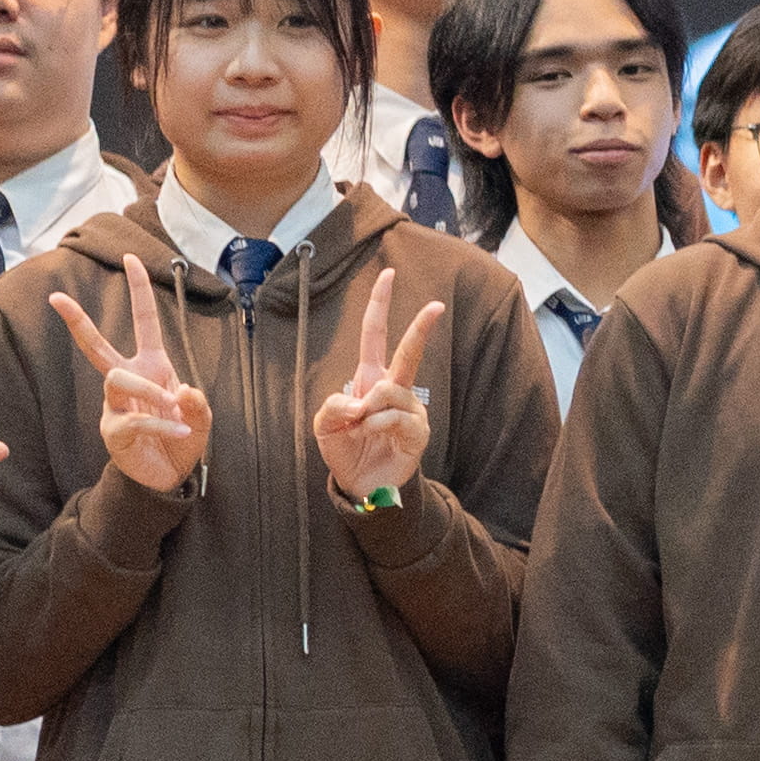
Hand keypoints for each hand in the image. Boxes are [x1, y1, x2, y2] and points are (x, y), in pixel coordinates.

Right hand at [51, 256, 212, 492]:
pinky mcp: (114, 431)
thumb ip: (199, 403)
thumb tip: (184, 390)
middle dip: (78, 322)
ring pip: (117, 380)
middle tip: (56, 298)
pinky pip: (134, 419)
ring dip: (148, 389)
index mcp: (152, 367)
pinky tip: (181, 430)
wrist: (169, 477)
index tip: (131, 258)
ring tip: (173, 405)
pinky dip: (162, 424)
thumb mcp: (201, 418)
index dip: (139, 291)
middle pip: (96, 347)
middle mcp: (128, 381)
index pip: (144, 322)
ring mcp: (116, 406)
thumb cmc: (182, 439)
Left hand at [308, 276, 450, 502]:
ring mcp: (410, 409)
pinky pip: (394, 417)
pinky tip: (374, 437)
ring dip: (368, 410)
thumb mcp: (323, 425)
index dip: (379, 305)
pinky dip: (376, 426)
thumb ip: (333, 405)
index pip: (376, 335)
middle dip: (421, 328)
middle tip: (436, 306)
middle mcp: (395, 389)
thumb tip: (362, 400)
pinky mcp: (418, 432)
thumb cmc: (345, 450)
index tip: (387, 274)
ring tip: (362, 428)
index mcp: (370, 379)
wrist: (361, 486)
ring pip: (390, 391)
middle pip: (409, 352)